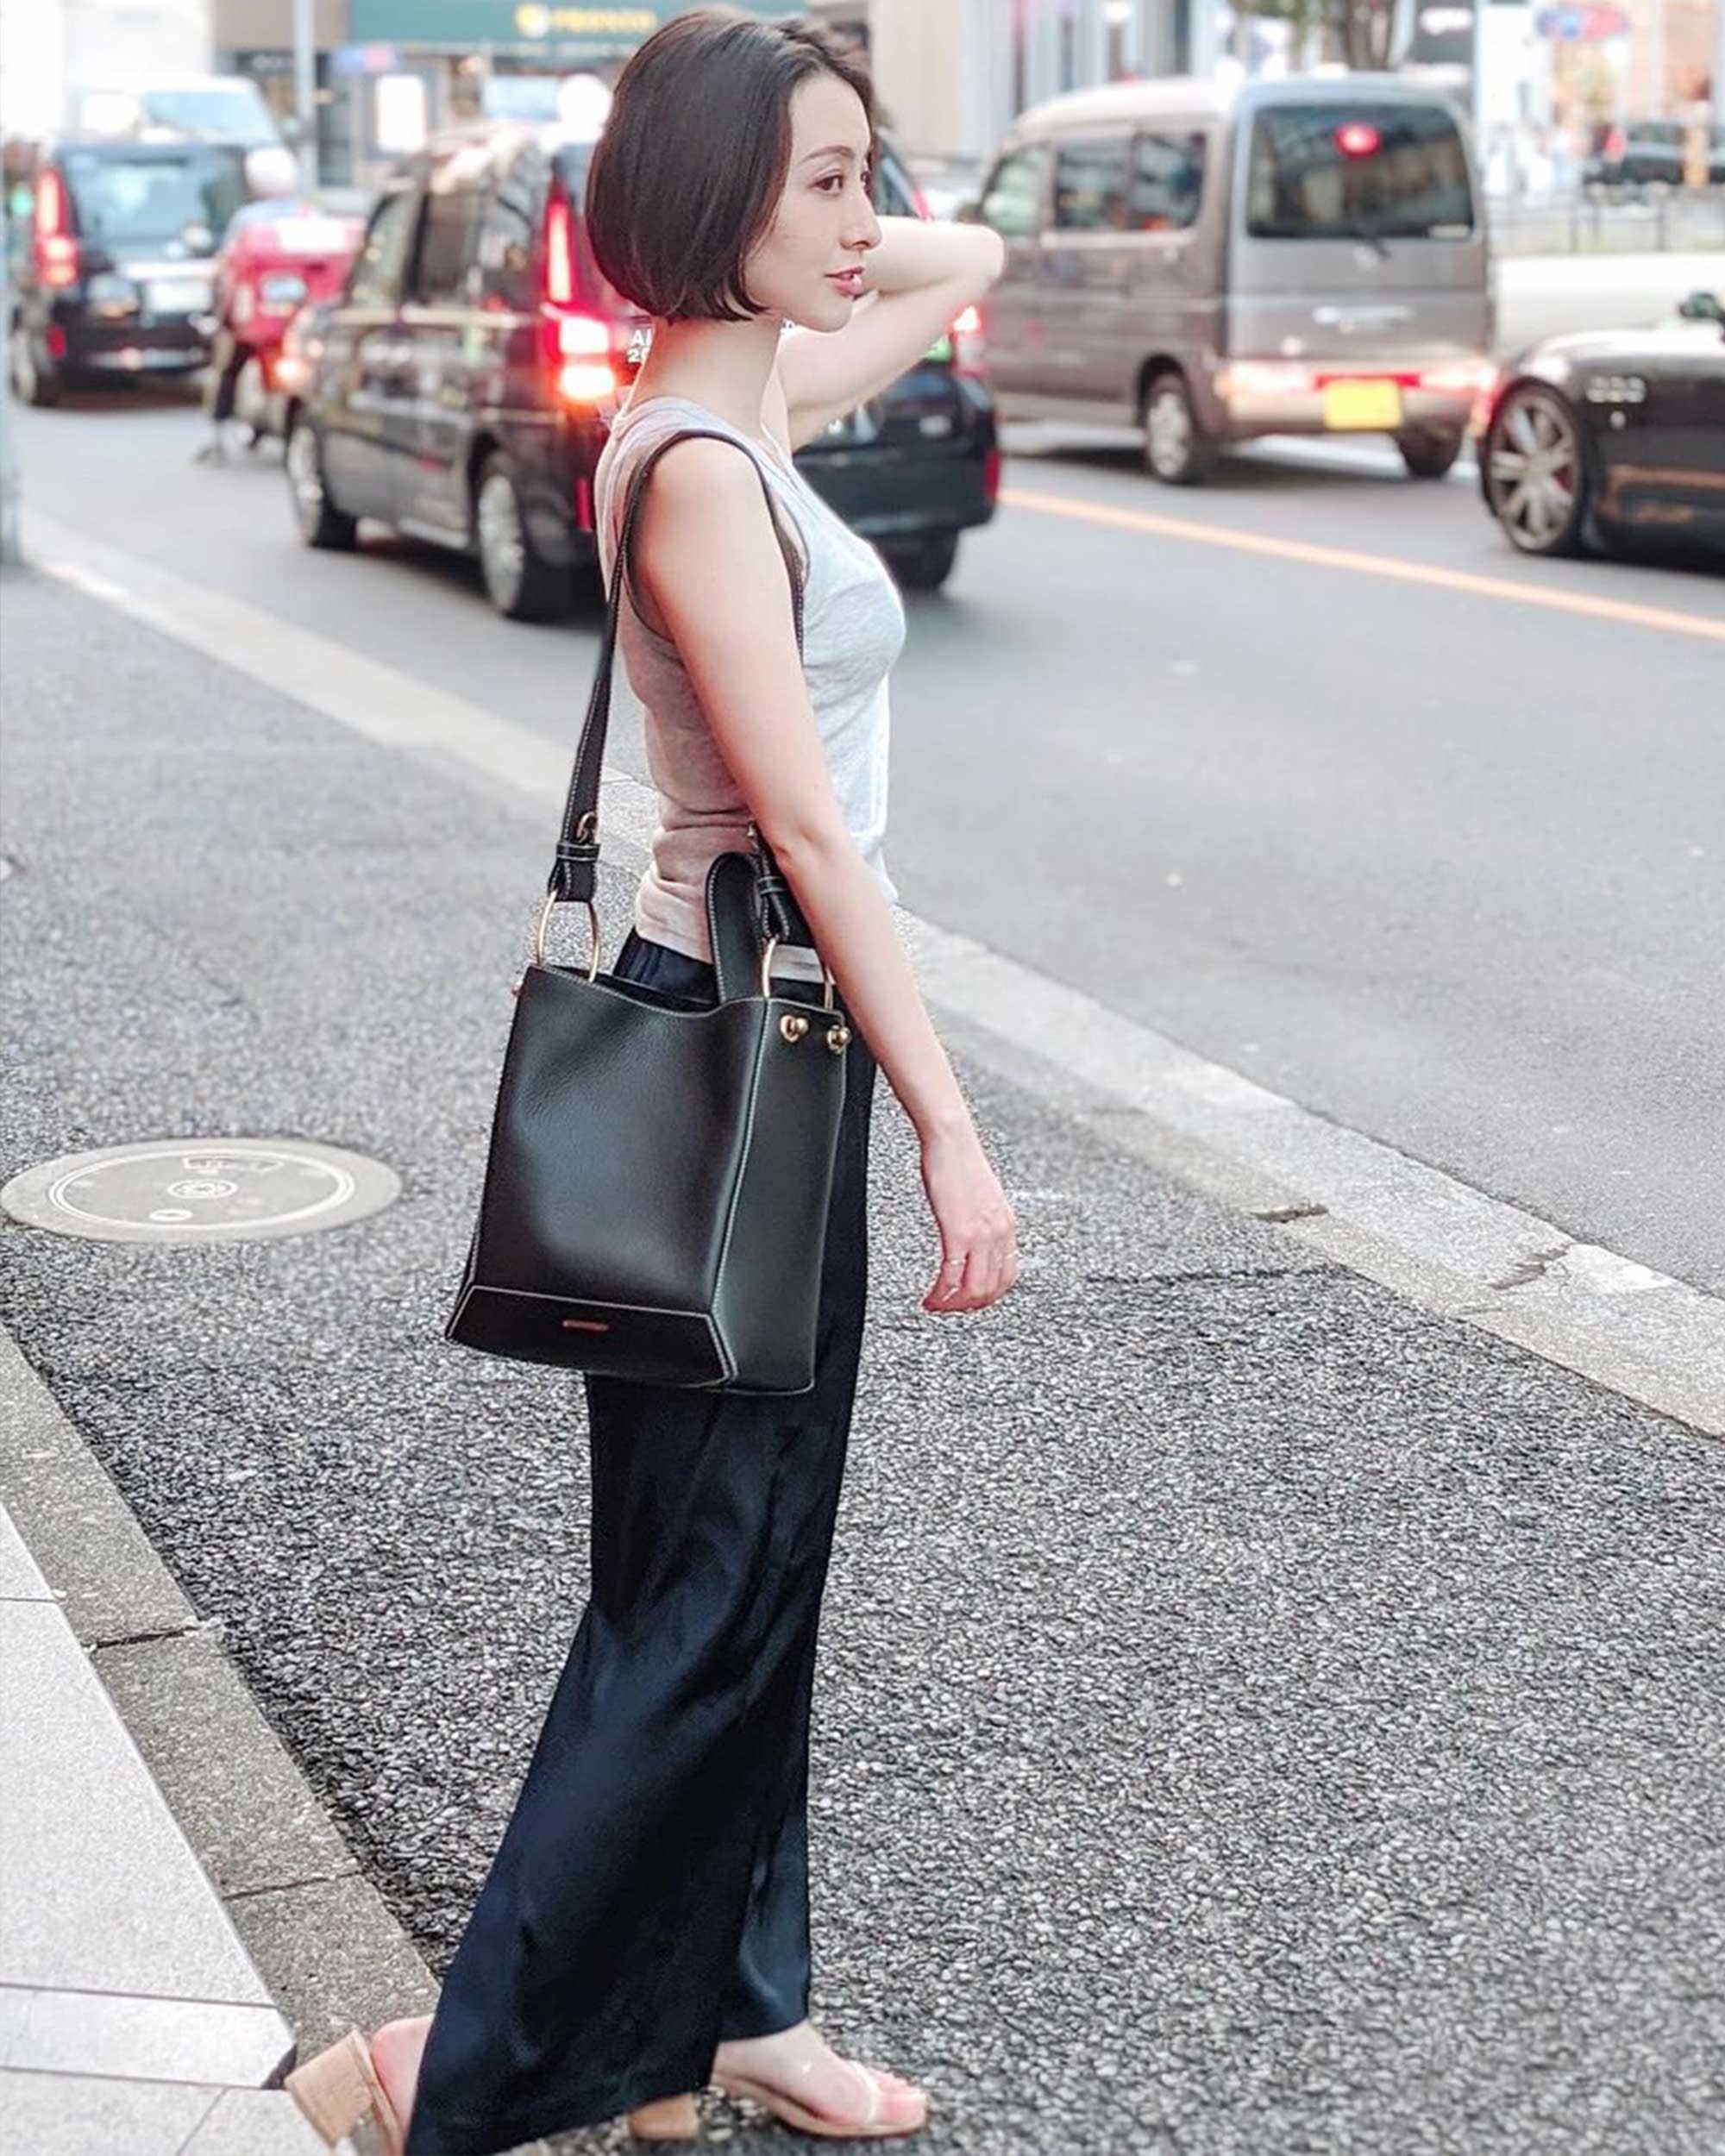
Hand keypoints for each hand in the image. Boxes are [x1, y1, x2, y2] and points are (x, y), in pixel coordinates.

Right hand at [919, 1120, 1018, 1314]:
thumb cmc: (959, 1163)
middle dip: (967, 1306)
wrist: (951, 1140)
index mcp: (1007, 1226)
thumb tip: (972, 1241)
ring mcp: (981, 1235)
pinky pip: (952, 1276)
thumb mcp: (980, 1199)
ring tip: (935, 1306)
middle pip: (991, 1289)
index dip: (988, 1297)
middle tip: (947, 1308)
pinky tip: (929, 1298)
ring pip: (973, 1290)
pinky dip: (940, 1294)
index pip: (1007, 1276)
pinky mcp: (958, 1232)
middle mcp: (999, 1233)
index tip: (969, 1301)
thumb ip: (981, 1223)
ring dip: (953, 1306)